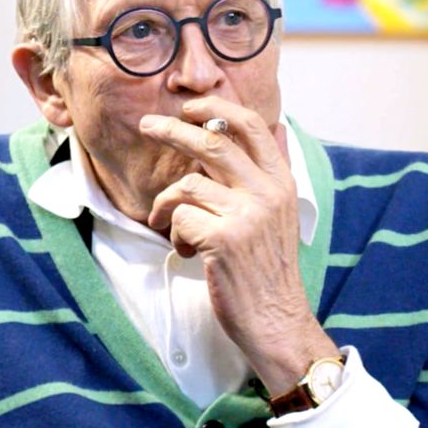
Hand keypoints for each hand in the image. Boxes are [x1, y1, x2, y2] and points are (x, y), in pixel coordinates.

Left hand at [139, 96, 337, 395]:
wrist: (276, 320)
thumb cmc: (268, 269)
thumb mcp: (280, 214)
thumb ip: (266, 174)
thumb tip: (273, 126)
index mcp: (281, 182)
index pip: (252, 126)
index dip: (217, 108)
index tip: (191, 107)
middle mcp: (268, 192)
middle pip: (211, 142)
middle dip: (172, 129)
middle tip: (146, 125)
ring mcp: (247, 215)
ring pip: (187, 184)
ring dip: (167, 204)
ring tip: (167, 224)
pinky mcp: (224, 239)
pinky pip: (180, 218)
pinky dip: (175, 235)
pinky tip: (186, 252)